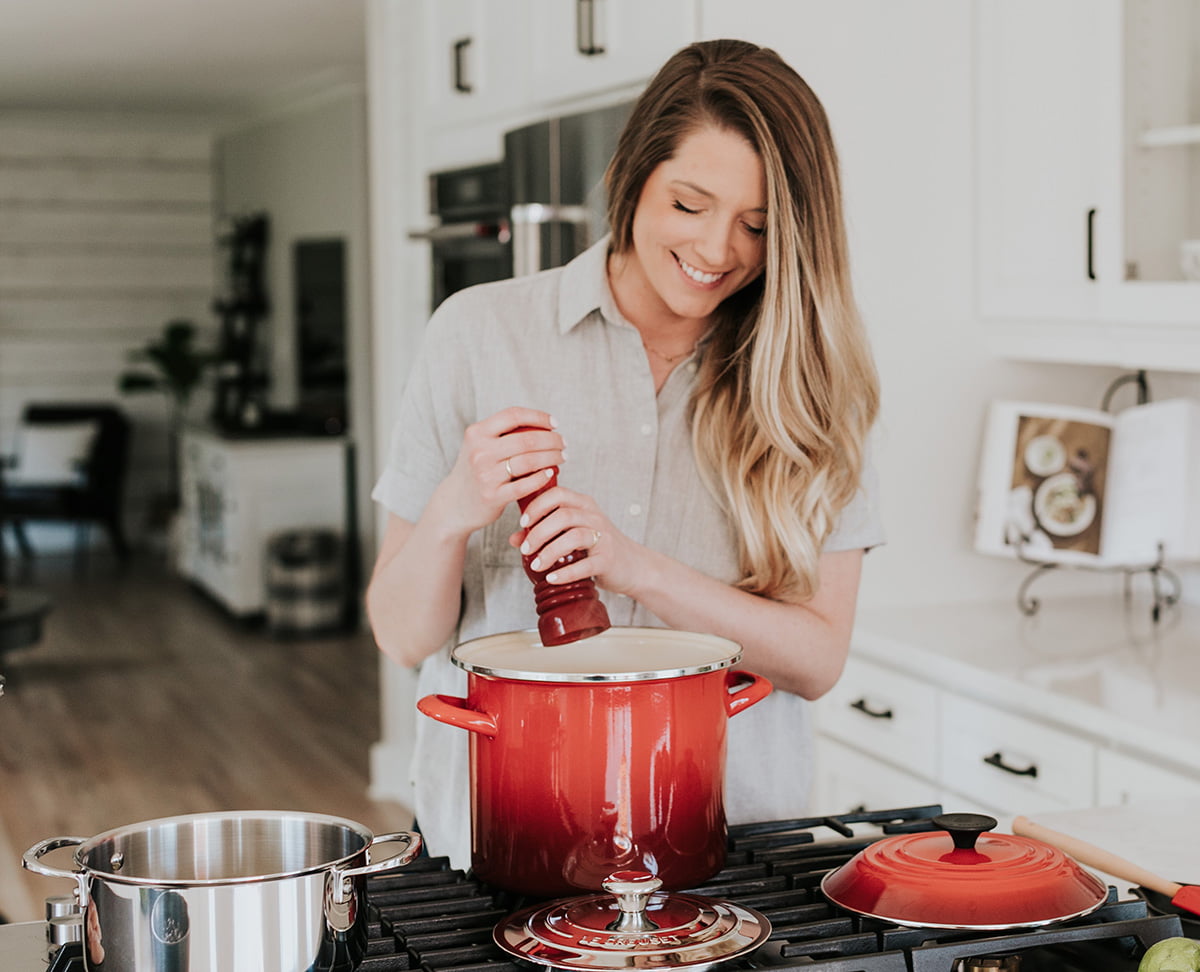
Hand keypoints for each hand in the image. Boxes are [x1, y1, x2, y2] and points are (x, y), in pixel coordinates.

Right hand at [438, 406, 563, 536]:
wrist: (455, 503)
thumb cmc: (476, 471)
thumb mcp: (479, 445)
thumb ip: (501, 433)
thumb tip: (541, 424)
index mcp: (477, 433)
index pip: (513, 415)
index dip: (538, 417)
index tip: (554, 423)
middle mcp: (479, 452)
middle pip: (526, 439)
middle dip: (551, 440)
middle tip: (563, 444)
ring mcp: (485, 475)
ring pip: (529, 461)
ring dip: (552, 458)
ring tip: (562, 458)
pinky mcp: (492, 496)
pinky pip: (524, 485)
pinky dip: (541, 478)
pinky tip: (550, 473)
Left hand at [511, 484, 638, 595]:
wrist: (633, 566)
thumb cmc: (598, 547)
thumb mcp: (572, 534)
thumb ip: (545, 533)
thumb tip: (515, 539)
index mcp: (584, 505)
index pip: (557, 494)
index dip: (537, 506)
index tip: (523, 522)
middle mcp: (594, 517)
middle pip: (563, 515)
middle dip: (538, 532)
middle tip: (525, 549)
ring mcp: (604, 537)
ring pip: (573, 537)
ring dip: (549, 552)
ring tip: (535, 565)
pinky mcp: (607, 559)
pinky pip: (585, 564)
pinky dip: (565, 572)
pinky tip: (551, 578)